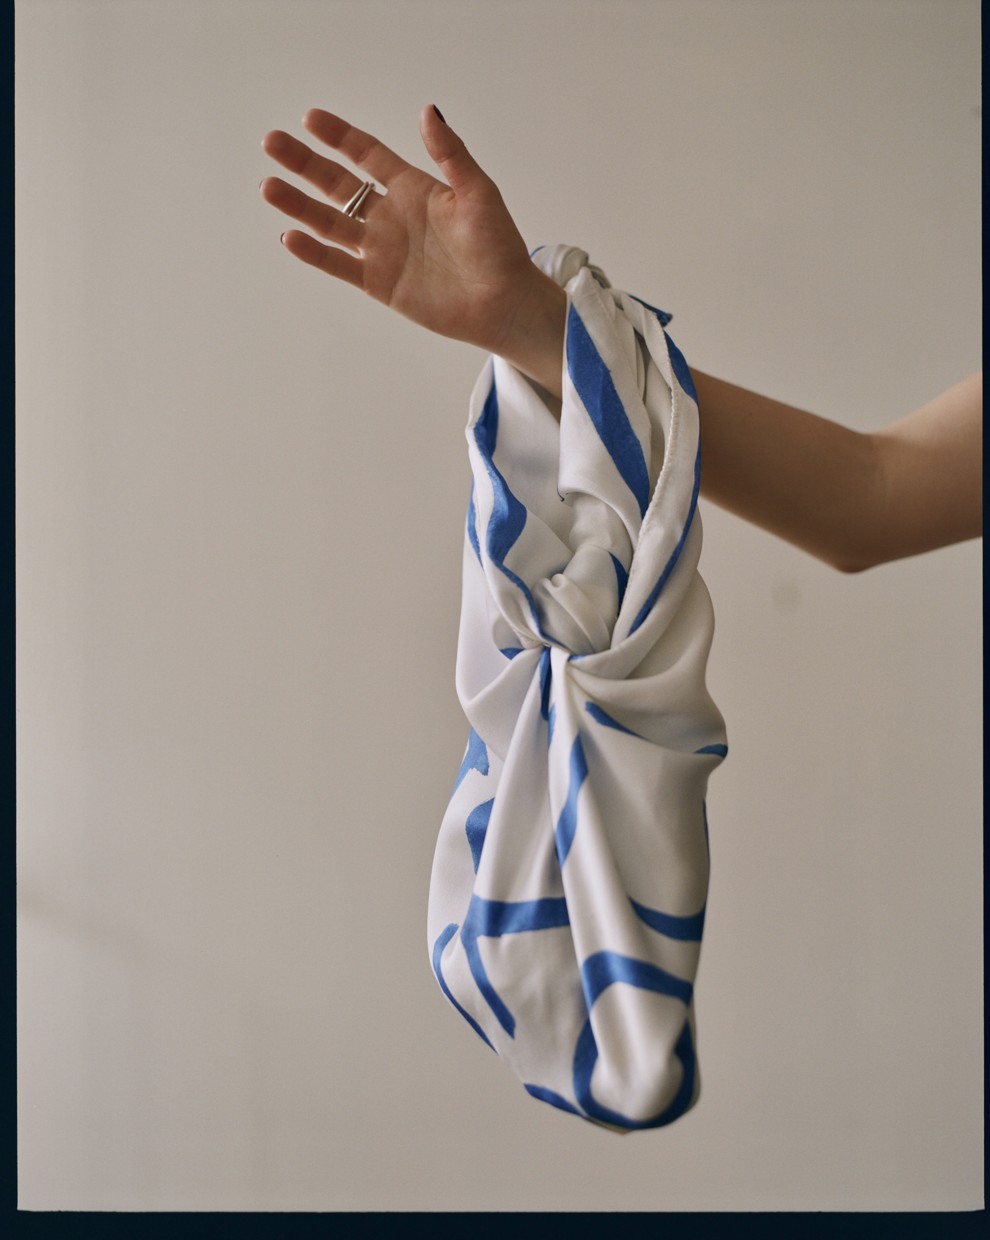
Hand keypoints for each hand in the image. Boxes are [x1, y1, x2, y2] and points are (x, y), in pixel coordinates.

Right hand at [260, 106, 564, 369]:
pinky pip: (340, 265)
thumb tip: (427, 111)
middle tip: (273, 143)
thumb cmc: (498, 247)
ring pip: (331, 222)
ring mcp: (382, 250)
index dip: (339, 137)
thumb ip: (450, 154)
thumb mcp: (478, 192)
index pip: (367, 155)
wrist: (503, 302)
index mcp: (413, 189)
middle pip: (338, 184)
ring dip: (299, 205)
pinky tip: (290, 237)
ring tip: (269, 185)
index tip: (310, 119)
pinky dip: (315, 253)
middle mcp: (391, 216)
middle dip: (305, 164)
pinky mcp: (380, 283)